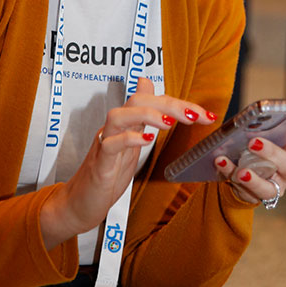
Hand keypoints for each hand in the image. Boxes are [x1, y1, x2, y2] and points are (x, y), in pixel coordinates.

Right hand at [40, 77, 215, 247]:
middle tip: (195, 116)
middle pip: (138, 100)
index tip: (205, 115)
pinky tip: (147, 140)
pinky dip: (130, 139)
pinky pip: (111, 143)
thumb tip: (148, 84)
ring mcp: (105, 143)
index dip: (180, 103)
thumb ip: (142, 116)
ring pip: (121, 115)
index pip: (153, 100)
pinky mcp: (100, 163)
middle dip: (170, 104)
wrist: (79, 202)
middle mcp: (115, 127)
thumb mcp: (131, 141)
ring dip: (148, 114)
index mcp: (127, 122)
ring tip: (170, 123)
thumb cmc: (107, 173)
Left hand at [214, 123, 285, 206]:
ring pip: (268, 188)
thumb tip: (256, 114)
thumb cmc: (270, 144)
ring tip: (241, 171)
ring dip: (253, 180)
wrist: (255, 170)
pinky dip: (230, 174)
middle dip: (271, 154)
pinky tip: (221, 162)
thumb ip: (272, 126)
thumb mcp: (275, 134)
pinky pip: (244, 190)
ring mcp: (276, 187)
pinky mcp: (257, 196)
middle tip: (254, 142)